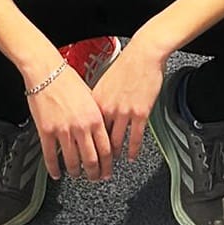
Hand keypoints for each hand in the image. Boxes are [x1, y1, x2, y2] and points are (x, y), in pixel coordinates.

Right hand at [27, 63, 113, 181]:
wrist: (46, 71)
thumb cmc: (68, 79)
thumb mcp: (90, 96)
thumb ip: (96, 116)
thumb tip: (101, 131)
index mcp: (95, 117)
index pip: (106, 149)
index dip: (108, 165)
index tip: (107, 171)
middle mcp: (81, 127)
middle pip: (91, 160)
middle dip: (94, 174)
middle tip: (94, 178)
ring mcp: (63, 131)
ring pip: (72, 162)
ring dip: (75, 172)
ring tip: (76, 175)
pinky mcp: (46, 132)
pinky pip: (51, 156)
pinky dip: (54, 169)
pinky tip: (56, 173)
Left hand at [91, 37, 165, 160]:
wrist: (144, 54)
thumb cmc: (125, 66)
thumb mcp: (103, 83)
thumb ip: (97, 102)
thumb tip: (90, 116)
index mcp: (95, 101)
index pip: (85, 130)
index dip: (81, 147)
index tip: (80, 158)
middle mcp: (107, 108)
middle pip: (98, 141)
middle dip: (96, 159)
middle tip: (95, 171)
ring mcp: (123, 112)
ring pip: (116, 143)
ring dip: (113, 158)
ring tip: (111, 167)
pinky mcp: (140, 113)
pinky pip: (135, 137)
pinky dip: (132, 150)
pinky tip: (131, 157)